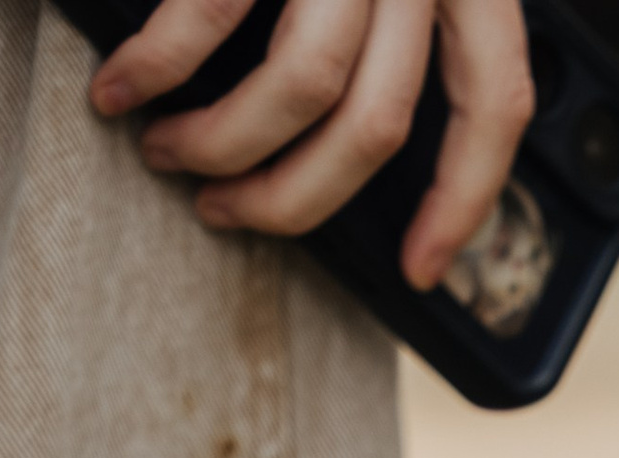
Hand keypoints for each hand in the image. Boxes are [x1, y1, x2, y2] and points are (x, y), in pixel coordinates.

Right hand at [91, 0, 533, 292]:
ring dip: (225, 150)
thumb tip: (342, 132)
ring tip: (170, 156)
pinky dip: (156, 70)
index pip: (496, 102)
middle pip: (377, 127)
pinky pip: (206, 17)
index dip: (464, 201)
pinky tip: (122, 91)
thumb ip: (398, 9)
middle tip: (229, 213)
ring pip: (299, 93)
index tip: (424, 270)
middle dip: (296, 201)